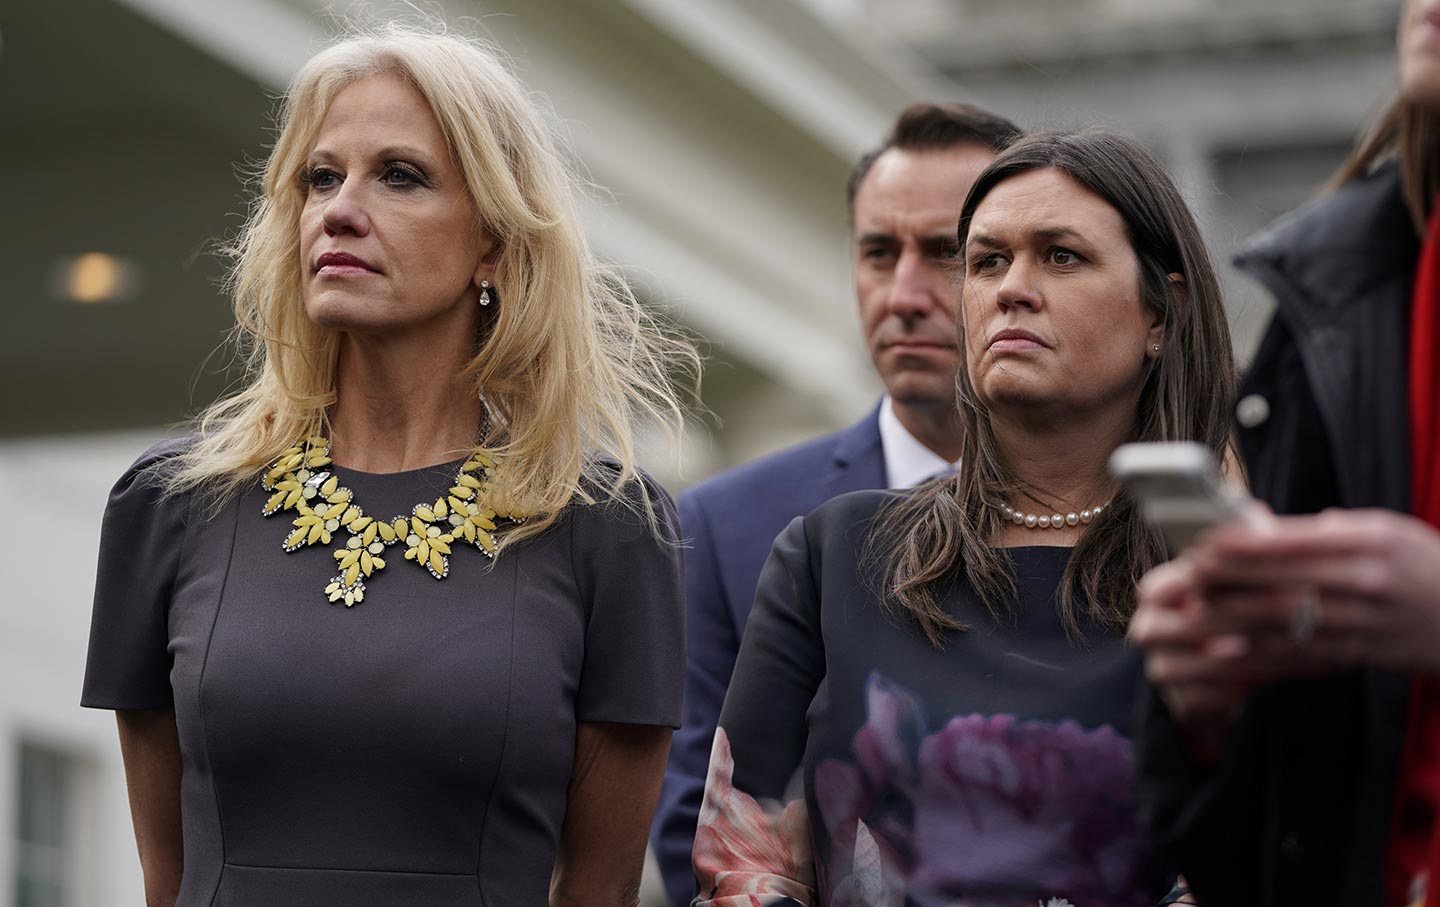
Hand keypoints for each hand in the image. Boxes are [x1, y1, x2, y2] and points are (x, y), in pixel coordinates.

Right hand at [1129, 557, 1318, 751]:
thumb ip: (1244, 546)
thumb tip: (1259, 514)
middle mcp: (1150, 627)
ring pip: (1212, 663)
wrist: (1218, 673)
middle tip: (1304, 608)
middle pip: (1196, 622)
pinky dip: (1261, 683)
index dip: (1231, 572)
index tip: (1282, 570)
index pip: (1182, 576)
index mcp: (1157, 590)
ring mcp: (1162, 666)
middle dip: (1255, 616)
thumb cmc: (1231, 611)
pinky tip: (1299, 669)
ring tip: (1310, 644)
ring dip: (1264, 655)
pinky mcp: (1180, 700)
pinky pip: (1220, 696)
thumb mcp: (1234, 577)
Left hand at [1190, 509, 1439, 674]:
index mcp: (1371, 540)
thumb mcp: (1390, 530)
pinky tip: (1229, 651)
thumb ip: (1331, 528)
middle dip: (1229, 580)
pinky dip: (1263, 653)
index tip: (1206, 542)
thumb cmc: (1427, 566)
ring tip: (1198, 611)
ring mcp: (1367, 622)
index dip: (1244, 544)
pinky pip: (1305, 655)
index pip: (1294, 540)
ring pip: (1287, 622)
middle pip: (1283, 580)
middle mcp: (1368, 580)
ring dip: (1236, 619)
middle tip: (1190, 576)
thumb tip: (1266, 524)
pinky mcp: (1364, 654)